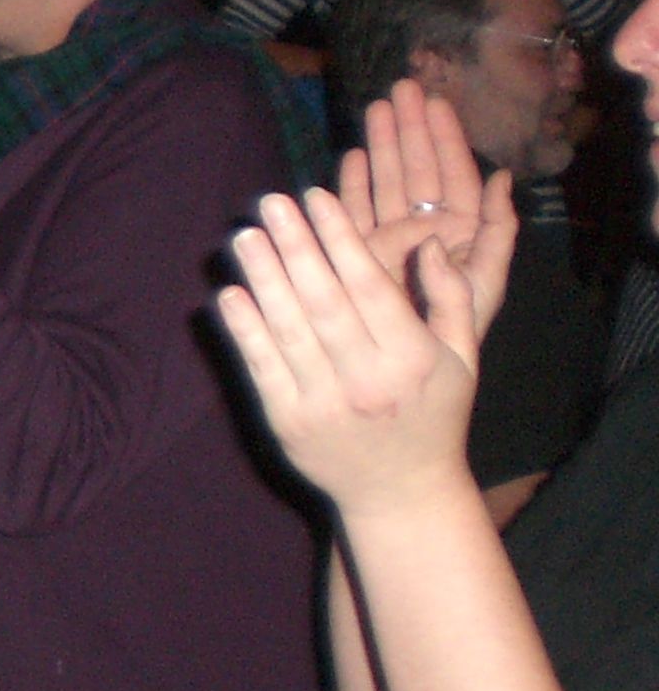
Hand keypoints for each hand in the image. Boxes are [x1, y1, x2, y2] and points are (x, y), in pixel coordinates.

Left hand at [219, 186, 484, 521]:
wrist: (401, 493)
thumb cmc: (434, 415)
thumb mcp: (462, 358)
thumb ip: (450, 298)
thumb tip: (430, 241)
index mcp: (412, 357)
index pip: (369, 285)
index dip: (338, 238)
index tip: (316, 197)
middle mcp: (367, 379)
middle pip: (323, 300)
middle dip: (295, 246)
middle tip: (270, 202)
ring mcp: (324, 403)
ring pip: (287, 329)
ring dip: (262, 278)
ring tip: (244, 236)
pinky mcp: (288, 423)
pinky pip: (261, 367)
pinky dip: (244, 330)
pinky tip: (228, 294)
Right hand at [332, 85, 515, 338]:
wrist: (402, 380)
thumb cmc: (449, 343)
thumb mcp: (483, 287)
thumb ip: (495, 236)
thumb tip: (500, 180)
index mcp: (462, 237)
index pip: (455, 177)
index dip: (447, 139)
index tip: (436, 102)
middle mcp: (424, 233)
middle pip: (418, 173)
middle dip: (410, 130)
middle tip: (402, 87)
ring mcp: (388, 242)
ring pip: (386, 185)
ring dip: (381, 146)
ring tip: (375, 108)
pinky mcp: (356, 256)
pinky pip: (355, 213)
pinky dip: (353, 185)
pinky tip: (352, 156)